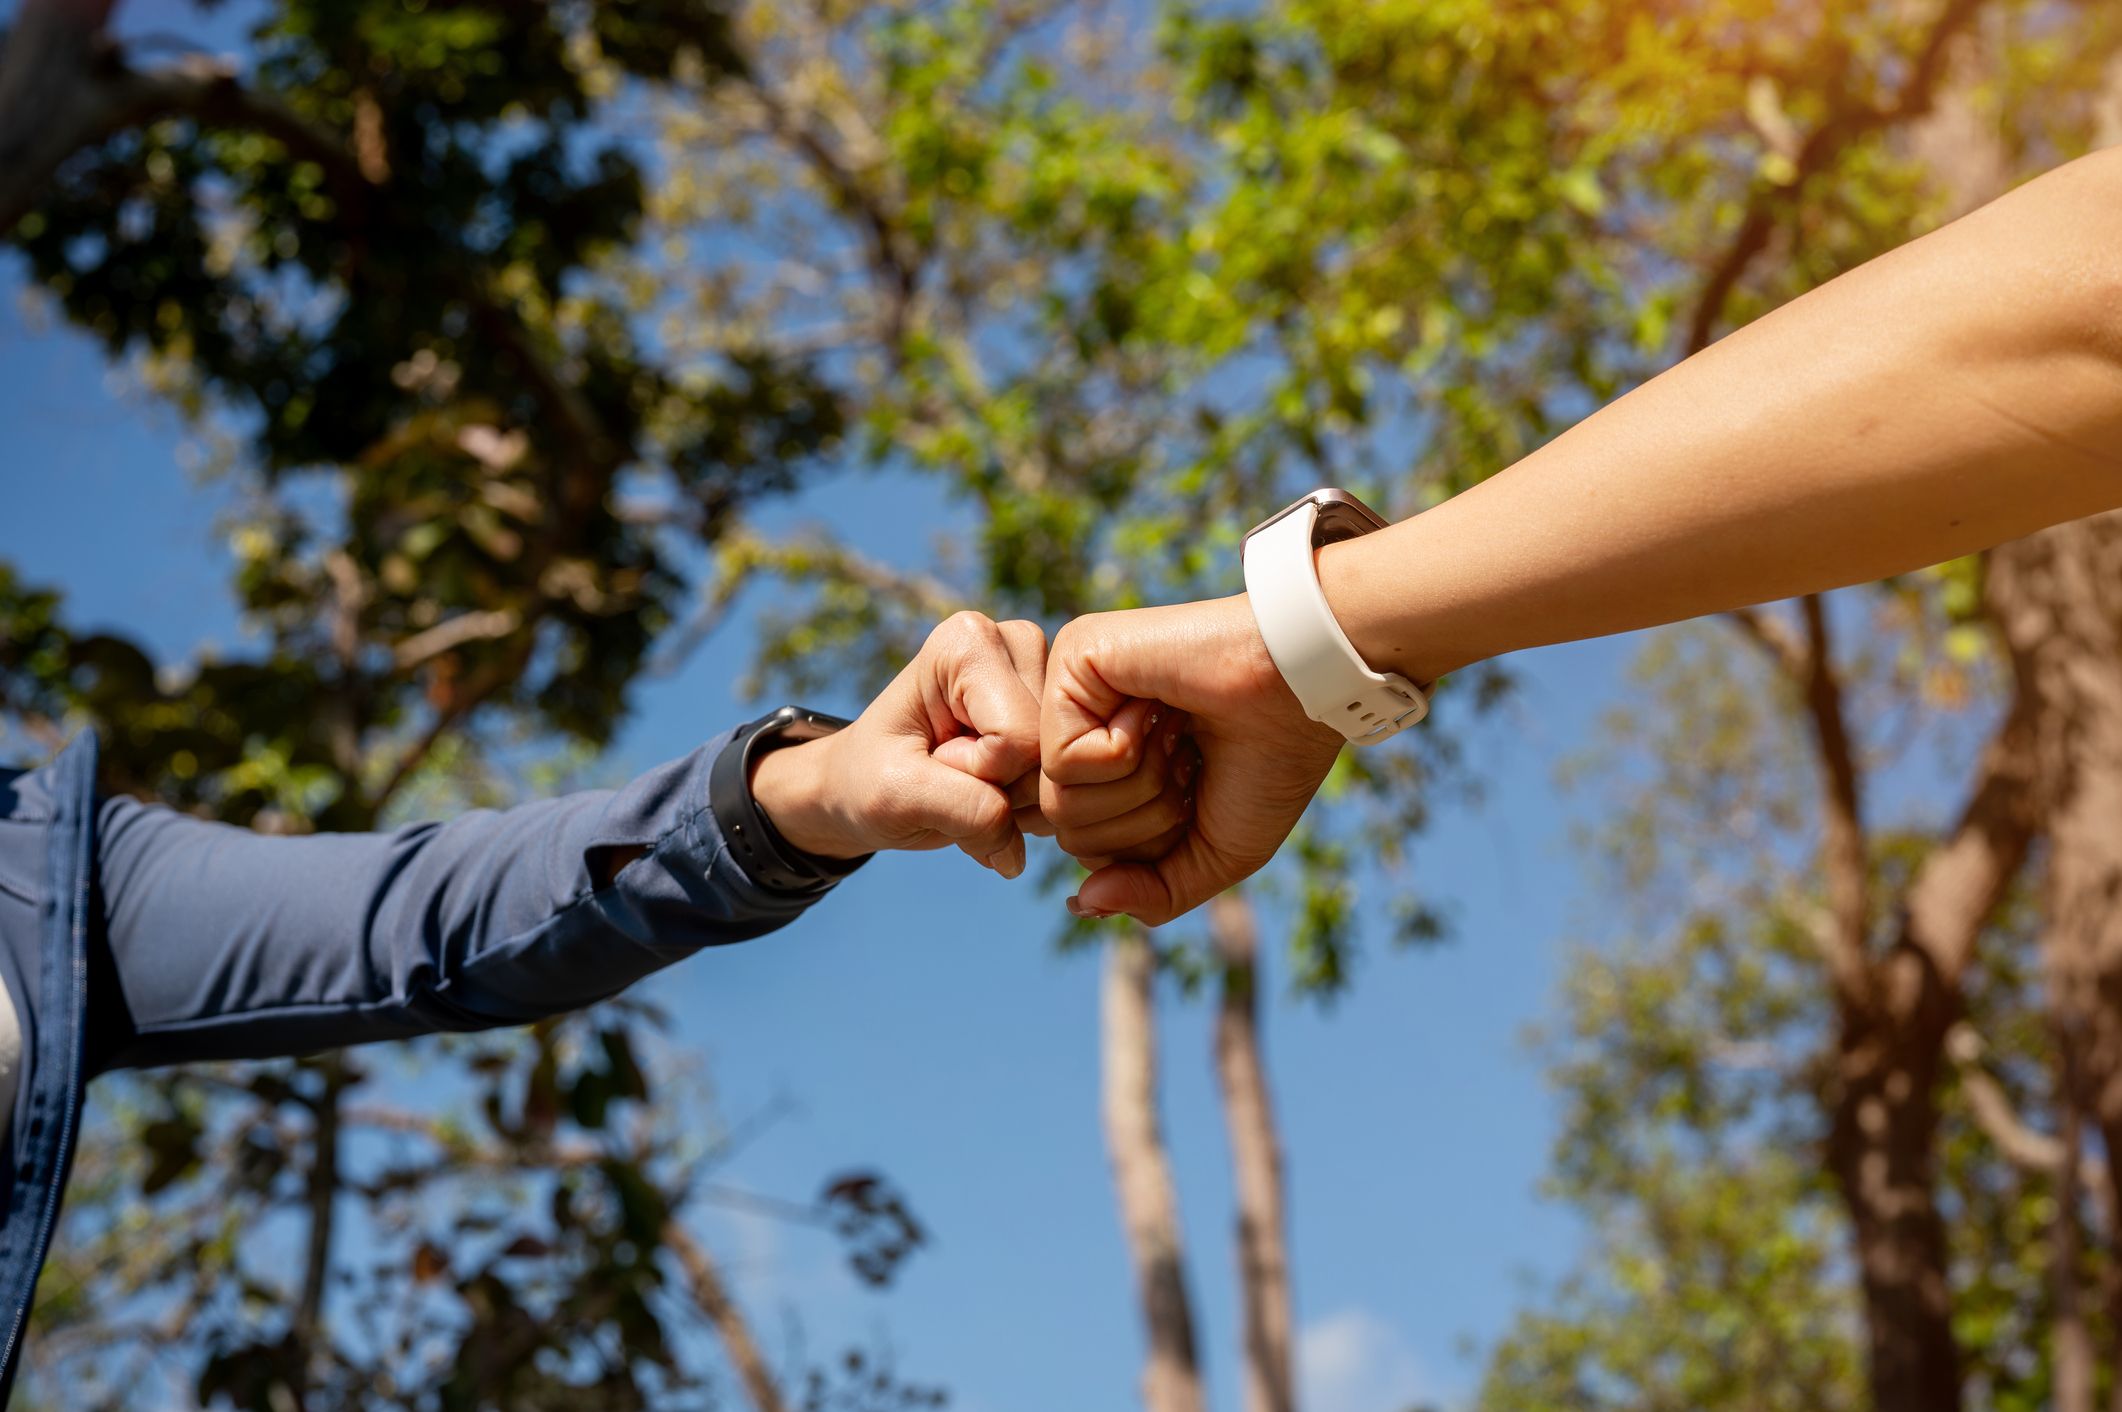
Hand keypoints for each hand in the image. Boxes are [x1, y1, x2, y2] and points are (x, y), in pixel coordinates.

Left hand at [750, 611, 1048, 877]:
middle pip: (1048, 753)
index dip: (978, 772)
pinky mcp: (1056, 714)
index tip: (936, 759)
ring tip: (967, 784)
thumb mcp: (897, 795)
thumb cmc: (869, 778)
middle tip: (950, 775)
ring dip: (1015, 802)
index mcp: (969, 642)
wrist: (863, 783)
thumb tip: (1019, 852)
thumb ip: (965, 810)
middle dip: (1001, 788)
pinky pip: (1070, 783)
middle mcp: (1016, 643)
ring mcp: (1043, 676)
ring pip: (1064, 773)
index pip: (1018, 738)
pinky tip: (992, 791)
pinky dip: (1028, 806)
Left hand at [1042, 594, 1344, 924]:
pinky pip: (1065, 759)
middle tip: (1189, 758)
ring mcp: (1072, 695)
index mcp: (1108, 769)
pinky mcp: (1072, 660)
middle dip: (1145, 819)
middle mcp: (1081, 730)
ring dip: (1140, 785)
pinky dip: (1125, 751)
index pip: (1087, 851)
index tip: (1197, 787)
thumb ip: (1151, 892)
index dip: (1150, 845)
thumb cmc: (1269, 765)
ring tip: (1176, 730)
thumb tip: (1083, 903)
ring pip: (1060, 801)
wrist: (1304, 693)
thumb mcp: (1212, 853)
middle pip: (1067, 832)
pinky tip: (1159, 706)